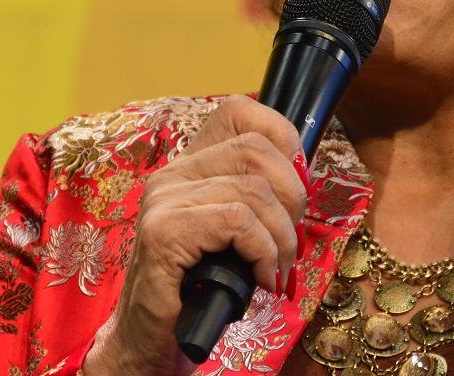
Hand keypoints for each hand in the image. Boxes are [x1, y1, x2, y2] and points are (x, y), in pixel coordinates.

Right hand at [82, 96, 307, 375]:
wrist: (149, 341)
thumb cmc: (199, 289)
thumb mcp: (233, 233)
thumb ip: (256, 197)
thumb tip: (303, 170)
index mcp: (189, 165)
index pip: (240, 112)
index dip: (283, 139)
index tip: (291, 190)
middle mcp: (172, 174)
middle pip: (257, 149)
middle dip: (291, 197)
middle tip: (286, 242)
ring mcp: (163, 200)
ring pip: (253, 190)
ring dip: (281, 237)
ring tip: (274, 269)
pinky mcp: (163, 232)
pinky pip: (237, 221)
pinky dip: (263, 252)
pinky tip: (259, 278)